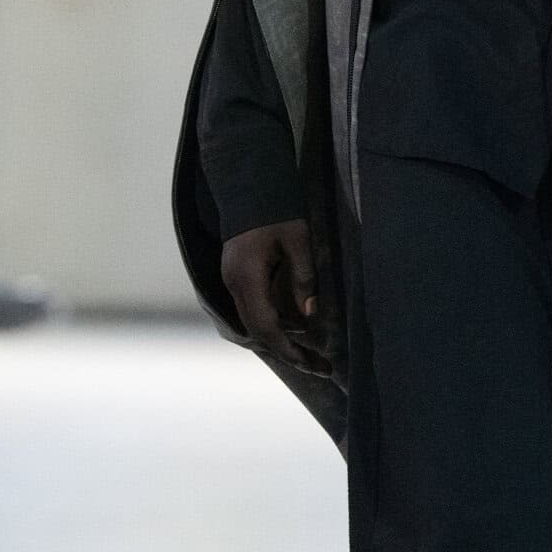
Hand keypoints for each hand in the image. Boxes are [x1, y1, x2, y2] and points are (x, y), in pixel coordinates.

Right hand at [220, 219, 322, 369]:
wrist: (248, 186)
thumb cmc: (276, 210)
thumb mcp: (298, 241)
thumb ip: (303, 278)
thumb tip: (309, 315)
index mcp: (247, 278)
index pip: (265, 327)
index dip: (288, 350)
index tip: (313, 364)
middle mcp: (234, 284)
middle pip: (257, 332)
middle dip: (288, 352)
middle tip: (319, 366)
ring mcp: (231, 281)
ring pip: (253, 323)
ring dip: (280, 340)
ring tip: (312, 354)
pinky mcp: (236, 276)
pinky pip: (253, 310)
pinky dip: (273, 324)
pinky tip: (296, 329)